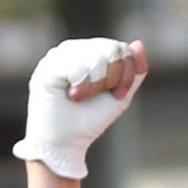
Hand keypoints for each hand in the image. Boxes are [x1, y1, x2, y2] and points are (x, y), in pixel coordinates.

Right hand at [14, 37, 147, 187]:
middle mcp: (75, 49)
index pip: (121, 48)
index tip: (117, 95)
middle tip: (95, 95)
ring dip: (95, 85)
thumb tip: (138, 43)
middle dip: (113, 78)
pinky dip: (81, 86)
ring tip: (79, 96)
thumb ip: (134, 72)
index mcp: (90, 51)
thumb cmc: (88, 121)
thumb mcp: (120, 96)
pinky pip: (78, 67)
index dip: (126, 73)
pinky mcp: (48, 66)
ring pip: (97, 57)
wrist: (64, 144)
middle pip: (112, 49)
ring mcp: (59, 55)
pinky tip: (71, 95)